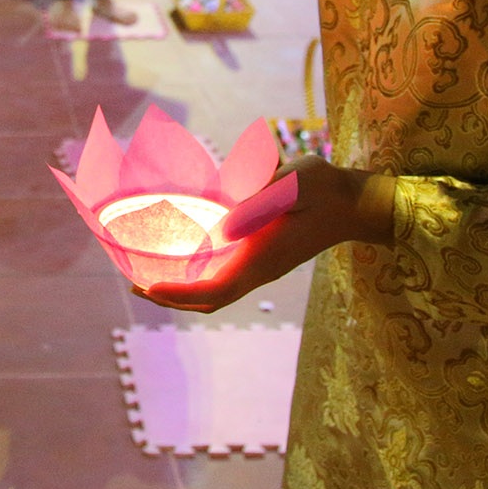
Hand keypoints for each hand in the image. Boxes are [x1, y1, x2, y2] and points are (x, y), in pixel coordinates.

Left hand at [137, 158, 396, 313]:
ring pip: (217, 293)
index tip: (148, 288)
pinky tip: (186, 259)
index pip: (214, 291)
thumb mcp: (290, 187)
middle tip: (134, 286)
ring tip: (150, 277)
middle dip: (172, 299)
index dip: (179, 294)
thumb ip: (258, 204)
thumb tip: (221, 227)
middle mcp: (259, 270)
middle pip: (210, 301)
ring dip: (184, 291)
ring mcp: (262, 268)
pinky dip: (200, 279)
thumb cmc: (321, 189)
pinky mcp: (264, 259)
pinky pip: (227, 278)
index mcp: (262, 259)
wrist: (353, 202)